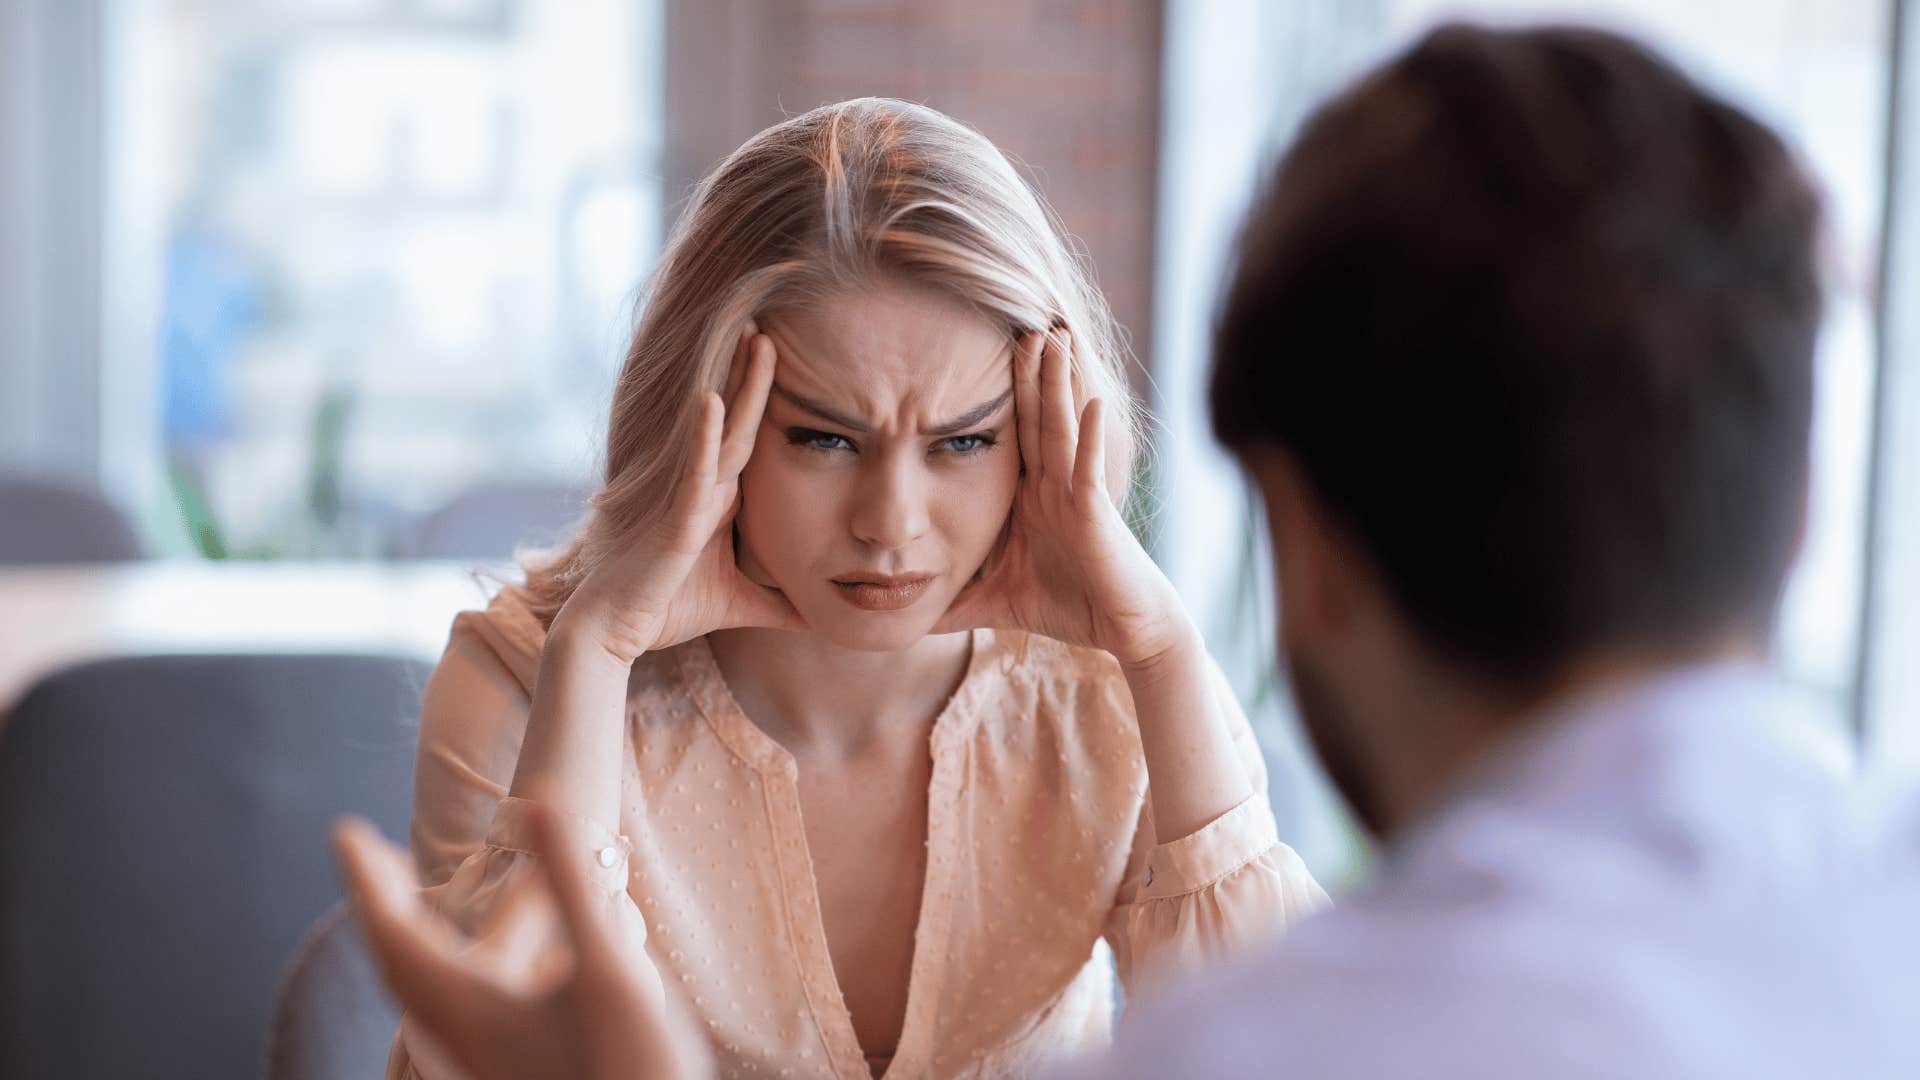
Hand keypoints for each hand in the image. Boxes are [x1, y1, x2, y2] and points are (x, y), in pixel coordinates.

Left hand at [330, 808, 712, 1079]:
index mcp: (467, 1005)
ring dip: (456, 926)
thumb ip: (570, 883)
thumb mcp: (606, 968)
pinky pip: (484, 998)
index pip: (392, 931)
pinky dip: (493, 957)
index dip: (365, 878)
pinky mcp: (515, 1063)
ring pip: (450, 978)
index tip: (345, 831)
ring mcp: (487, 1051)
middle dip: (390, 901)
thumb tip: (536, 799)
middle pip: (405, 956)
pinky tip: (548, 945)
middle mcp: (463, 1030)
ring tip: (515, 880)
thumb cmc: (625, 1068)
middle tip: (377, 854)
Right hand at [562, 328, 804, 663]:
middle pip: (738, 420)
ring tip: (757, 338)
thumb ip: (780, 606)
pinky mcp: (674, 516)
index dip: (768, 400)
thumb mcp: (739, 606)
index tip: (793, 360)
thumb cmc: (665, 609)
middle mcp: (703, 487)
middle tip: (772, 324)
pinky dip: (703, 435)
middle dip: (754, 373)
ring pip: (720, 431)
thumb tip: (822, 620)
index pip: (752, 441)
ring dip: (739, 385)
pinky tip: (714, 399)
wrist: (614, 631)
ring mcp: (687, 496)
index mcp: (718, 499)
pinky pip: (694, 468)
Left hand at [933, 327, 1189, 669]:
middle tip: (1014, 321)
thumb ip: (954, 604)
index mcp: (1032, 496)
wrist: (1123, 631)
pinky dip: (1090, 437)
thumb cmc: (1069, 608)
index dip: (998, 396)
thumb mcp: (995, 601)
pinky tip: (1092, 402)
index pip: (1010, 436)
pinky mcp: (1096, 515)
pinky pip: (1090, 470)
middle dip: (1027, 372)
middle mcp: (1055, 486)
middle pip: (1037, 418)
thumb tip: (905, 619)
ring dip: (1058, 384)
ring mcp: (1077, 495)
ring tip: (1053, 338)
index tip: (971, 355)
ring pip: (1063, 429)